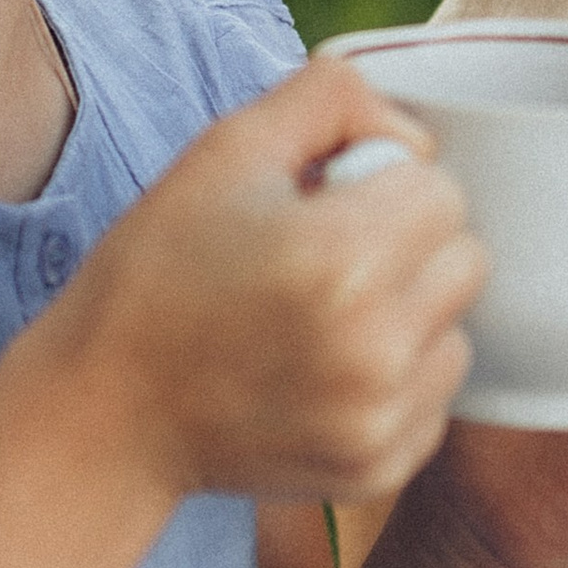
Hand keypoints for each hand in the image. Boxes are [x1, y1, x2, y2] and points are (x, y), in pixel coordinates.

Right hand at [52, 53, 485, 508]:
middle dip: (408, 246)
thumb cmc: (159, 268)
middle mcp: (376, 348)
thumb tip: (414, 134)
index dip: (383, 185)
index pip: (443, 191)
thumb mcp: (227, 149)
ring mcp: (380, 420)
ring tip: (320, 320)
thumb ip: (333, 97)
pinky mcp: (378, 471)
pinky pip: (433, 401)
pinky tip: (318, 375)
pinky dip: (393, 383)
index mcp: (344, 258)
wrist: (103, 410)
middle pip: (465, 261)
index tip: (322, 206)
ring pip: (456, 333)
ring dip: (408, 317)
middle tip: (322, 259)